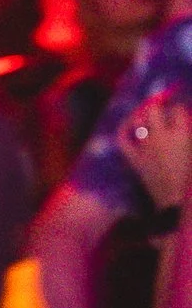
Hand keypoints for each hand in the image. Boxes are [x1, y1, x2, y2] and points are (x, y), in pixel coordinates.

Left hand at [118, 97, 191, 211]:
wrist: (179, 204)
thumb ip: (189, 133)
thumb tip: (186, 122)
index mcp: (183, 135)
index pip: (178, 109)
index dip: (180, 107)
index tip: (182, 111)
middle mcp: (161, 138)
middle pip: (154, 109)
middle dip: (159, 102)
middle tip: (165, 102)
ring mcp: (145, 149)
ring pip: (138, 121)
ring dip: (144, 113)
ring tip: (151, 111)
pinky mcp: (135, 160)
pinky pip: (123, 139)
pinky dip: (125, 129)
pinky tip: (132, 125)